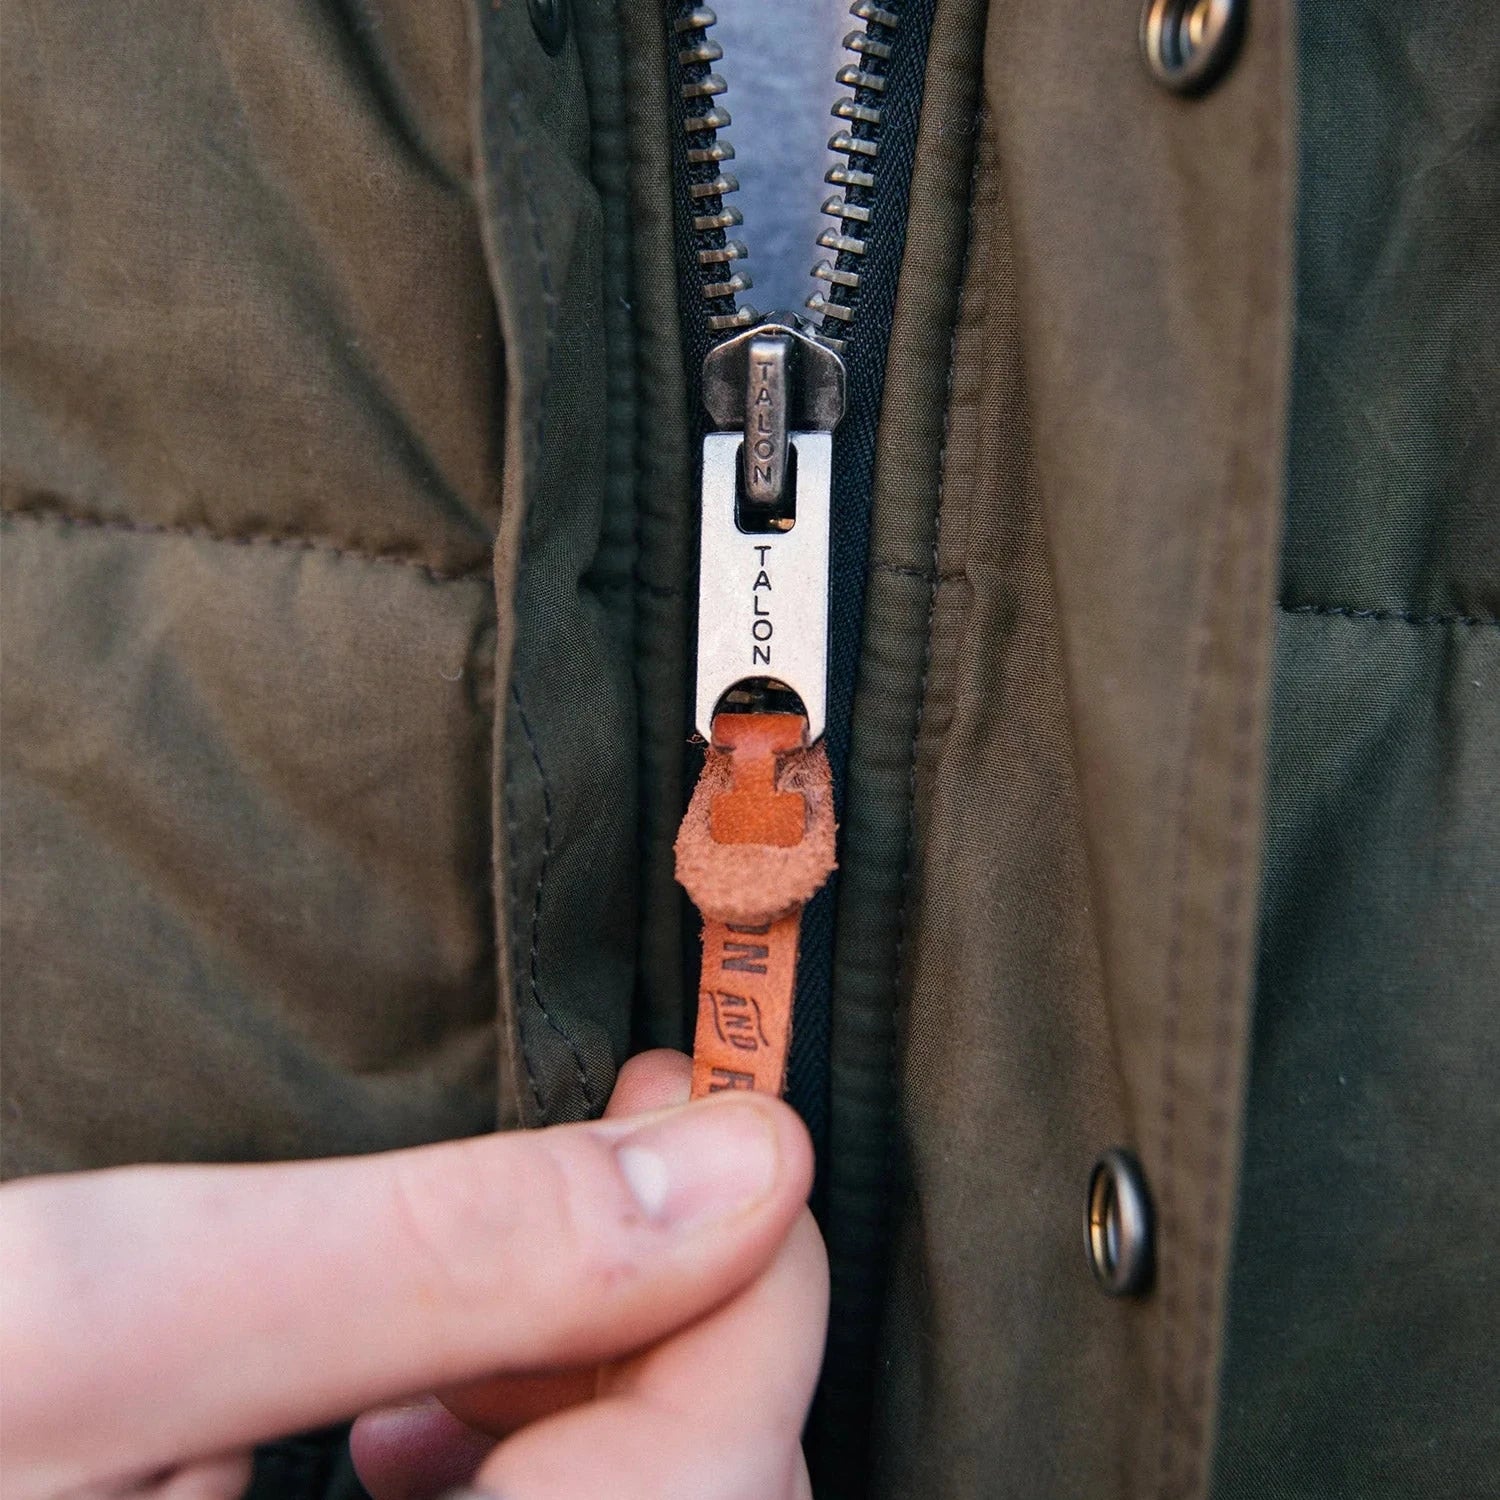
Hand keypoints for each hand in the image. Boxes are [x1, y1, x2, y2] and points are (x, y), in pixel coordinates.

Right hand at [0, 1050, 824, 1499]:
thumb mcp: (97, 1319)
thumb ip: (444, 1253)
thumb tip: (742, 1163)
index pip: (726, 1478)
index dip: (762, 1270)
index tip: (732, 1105)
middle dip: (677, 1312)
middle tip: (633, 1137)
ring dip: (587, 1384)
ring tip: (492, 1279)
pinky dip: (492, 1463)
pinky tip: (394, 1409)